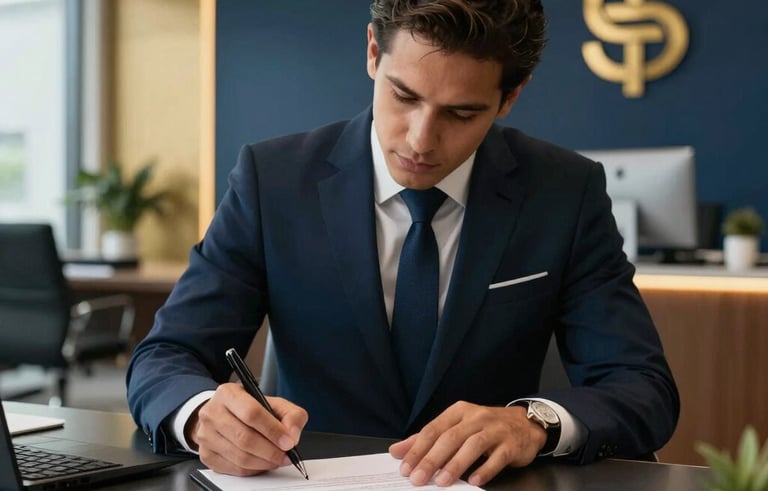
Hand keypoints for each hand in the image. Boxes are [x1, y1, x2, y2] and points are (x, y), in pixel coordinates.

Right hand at [185, 382, 308, 475]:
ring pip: (240, 457)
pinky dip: (254, 470)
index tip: (288, 441)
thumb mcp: (273, 402)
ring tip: (277, 459)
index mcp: (228, 393)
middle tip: (286, 455)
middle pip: (245, 438)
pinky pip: (234, 469)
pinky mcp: (206, 455)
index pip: (251, 413)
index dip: (273, 430)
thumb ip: (291, 414)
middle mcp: (212, 413)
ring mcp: (205, 435)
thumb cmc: (248, 409)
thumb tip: (292, 435)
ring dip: (264, 462)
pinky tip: (262, 463)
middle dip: (271, 450)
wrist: (221, 415)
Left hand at [389, 401, 545, 486]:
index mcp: (459, 412)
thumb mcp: (457, 426)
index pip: (434, 429)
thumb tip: (398, 451)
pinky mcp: (511, 444)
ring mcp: (495, 430)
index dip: (418, 448)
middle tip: (418, 478)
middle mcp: (476, 417)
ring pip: (472, 446)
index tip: (405, 467)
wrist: (526, 424)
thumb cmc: (486, 427)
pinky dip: (485, 470)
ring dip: (455, 465)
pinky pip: (497, 458)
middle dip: (432, 459)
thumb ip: (428, 438)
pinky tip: (474, 482)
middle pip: (450, 437)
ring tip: (442, 482)